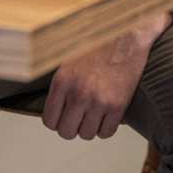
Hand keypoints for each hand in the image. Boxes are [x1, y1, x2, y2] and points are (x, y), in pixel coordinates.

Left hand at [42, 10, 172, 139]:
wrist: (123, 37)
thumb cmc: (93, 45)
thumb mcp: (66, 59)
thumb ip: (59, 83)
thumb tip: (52, 105)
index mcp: (62, 81)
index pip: (49, 120)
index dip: (54, 121)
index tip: (60, 117)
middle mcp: (78, 94)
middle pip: (66, 132)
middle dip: (70, 127)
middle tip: (75, 118)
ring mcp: (99, 102)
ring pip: (87, 135)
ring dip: (88, 127)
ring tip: (90, 114)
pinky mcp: (118, 106)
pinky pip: (107, 132)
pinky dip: (104, 128)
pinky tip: (104, 116)